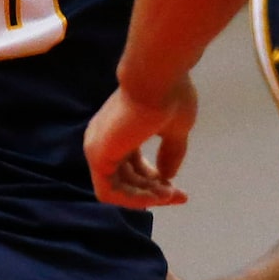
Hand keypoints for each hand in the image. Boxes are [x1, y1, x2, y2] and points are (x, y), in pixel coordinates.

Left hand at [85, 77, 197, 208]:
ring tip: (171, 194)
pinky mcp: (97, 156)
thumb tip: (167, 176)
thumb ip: (170, 152)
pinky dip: (134, 199)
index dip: (155, 183)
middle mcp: (104, 139)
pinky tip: (157, 195)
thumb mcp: (175, 130)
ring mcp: (97, 147)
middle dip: (154, 193)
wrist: (158, 80)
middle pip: (126, 180)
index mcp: (119, 130)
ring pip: (118, 189)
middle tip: (179, 196)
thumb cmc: (168, 98)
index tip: (180, 193)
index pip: (132, 167)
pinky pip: (110, 191)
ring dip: (146, 198)